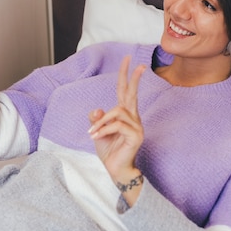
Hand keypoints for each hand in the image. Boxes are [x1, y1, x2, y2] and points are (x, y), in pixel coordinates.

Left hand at [88, 55, 145, 205]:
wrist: (116, 170)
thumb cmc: (109, 152)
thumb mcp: (98, 132)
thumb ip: (97, 119)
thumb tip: (97, 109)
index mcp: (125, 115)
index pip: (126, 91)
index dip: (126, 76)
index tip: (129, 60)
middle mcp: (133, 118)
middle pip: (132, 93)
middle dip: (133, 77)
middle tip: (138, 63)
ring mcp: (137, 126)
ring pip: (117, 112)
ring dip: (101, 122)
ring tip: (93, 133)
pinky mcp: (136, 135)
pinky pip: (117, 125)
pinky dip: (104, 129)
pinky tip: (96, 137)